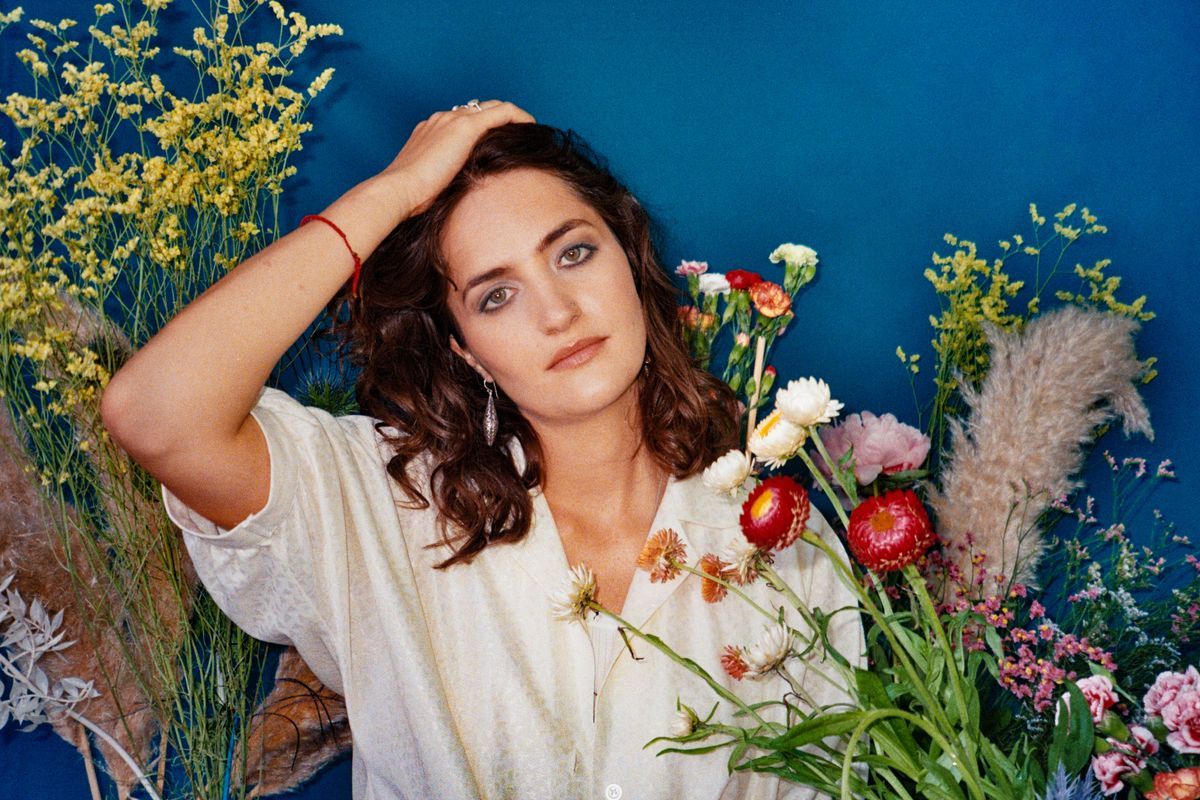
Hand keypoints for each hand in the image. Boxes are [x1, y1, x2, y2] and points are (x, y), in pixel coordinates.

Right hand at [377, 100, 535, 216]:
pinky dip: (519, 116)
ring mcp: (452, 120)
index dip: (480, 130)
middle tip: (515, 136)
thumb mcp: (429, 187)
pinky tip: (531, 127)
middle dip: (497, 119)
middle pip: (475, 110)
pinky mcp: (465, 126)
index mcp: (429, 132)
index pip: (459, 121)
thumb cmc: (409, 198)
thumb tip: (460, 197)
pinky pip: (502, 112)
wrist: (398, 190)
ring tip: (524, 133)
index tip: (494, 145)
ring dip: (509, 118)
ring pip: (490, 107)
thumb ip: (444, 183)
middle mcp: (440, 120)